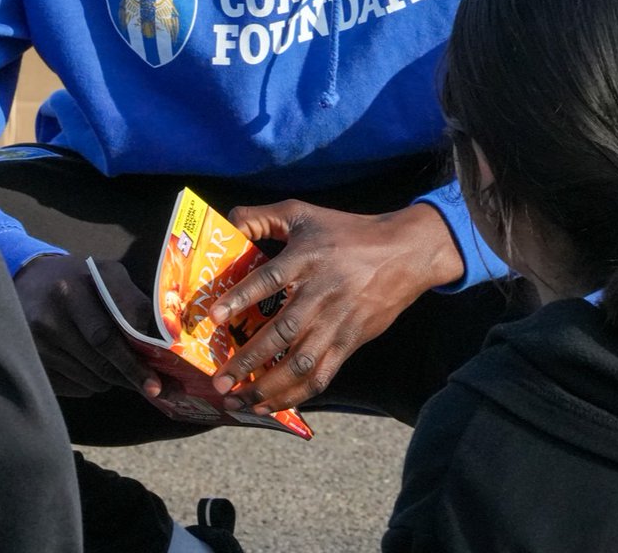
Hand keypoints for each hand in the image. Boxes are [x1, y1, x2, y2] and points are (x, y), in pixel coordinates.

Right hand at [13, 253, 161, 398]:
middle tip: (150, 387)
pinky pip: (72, 388)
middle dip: (127, 377)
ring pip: (88, 381)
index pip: (104, 338)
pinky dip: (89, 383)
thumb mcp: (107, 274)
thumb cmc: (78, 278)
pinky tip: (89, 363)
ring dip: (109, 379)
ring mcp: (35, 345)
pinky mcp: (31, 364)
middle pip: (98, 364)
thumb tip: (155, 343)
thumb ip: (132, 302)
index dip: (131, 364)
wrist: (28, 282)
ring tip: (115, 362)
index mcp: (71, 292)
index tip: (154, 384)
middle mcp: (48, 320)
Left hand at [208, 201, 463, 413]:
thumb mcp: (303, 213)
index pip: (269, 280)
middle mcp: (321, 293)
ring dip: (267, 387)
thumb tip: (226, 221)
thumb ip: (262, 216)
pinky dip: (294, 394)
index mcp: (306, 258)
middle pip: (282, 332)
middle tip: (219, 380)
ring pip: (300, 362)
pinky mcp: (351, 341)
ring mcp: (338, 321)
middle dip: (248, 360)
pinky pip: (321, 374)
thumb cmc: (346, 231)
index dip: (241, 298)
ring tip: (238, 401)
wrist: (404, 253)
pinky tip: (269, 404)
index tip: (214, 318)